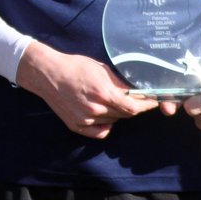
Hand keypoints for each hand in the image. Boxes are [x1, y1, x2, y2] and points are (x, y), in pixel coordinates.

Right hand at [16, 41, 159, 137]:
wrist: (48, 74)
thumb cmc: (75, 67)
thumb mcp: (101, 69)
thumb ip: (120, 83)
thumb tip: (137, 91)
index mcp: (103, 93)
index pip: (133, 107)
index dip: (146, 105)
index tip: (152, 102)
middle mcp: (95, 110)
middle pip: (125, 115)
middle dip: (132, 107)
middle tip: (133, 98)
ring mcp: (85, 120)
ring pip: (113, 121)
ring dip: (118, 113)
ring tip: (109, 100)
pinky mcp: (77, 126)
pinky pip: (101, 132)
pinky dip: (106, 125)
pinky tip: (104, 115)